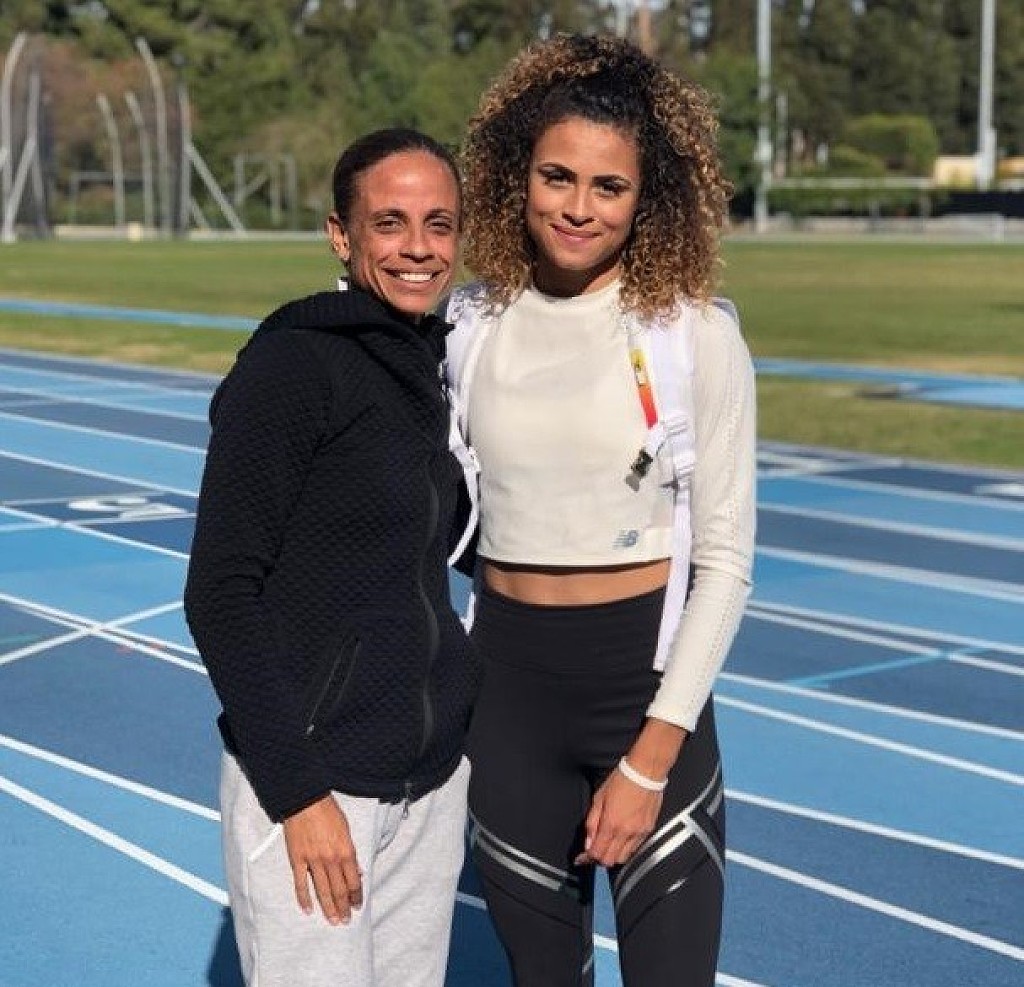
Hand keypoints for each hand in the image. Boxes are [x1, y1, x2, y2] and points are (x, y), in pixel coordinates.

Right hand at [282, 795, 362, 924]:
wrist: (306, 801)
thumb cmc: (328, 812)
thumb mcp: (346, 830)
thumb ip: (352, 853)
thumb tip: (358, 871)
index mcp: (346, 851)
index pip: (354, 881)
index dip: (356, 896)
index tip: (357, 905)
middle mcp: (331, 859)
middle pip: (339, 890)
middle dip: (344, 907)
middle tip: (346, 920)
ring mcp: (313, 861)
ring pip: (322, 891)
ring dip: (328, 908)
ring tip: (333, 921)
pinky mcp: (297, 860)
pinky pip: (301, 884)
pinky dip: (304, 898)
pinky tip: (308, 910)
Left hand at [574, 769, 662, 867]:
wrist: (645, 773)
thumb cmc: (621, 780)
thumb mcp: (599, 797)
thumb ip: (592, 822)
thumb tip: (588, 842)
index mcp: (611, 824)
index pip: (596, 853)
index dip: (586, 858)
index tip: (582, 857)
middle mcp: (626, 832)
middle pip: (610, 861)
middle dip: (599, 858)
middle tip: (594, 850)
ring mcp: (639, 833)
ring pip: (623, 858)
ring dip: (613, 855)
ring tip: (608, 845)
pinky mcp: (649, 831)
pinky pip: (635, 849)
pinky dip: (626, 849)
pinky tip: (621, 839)